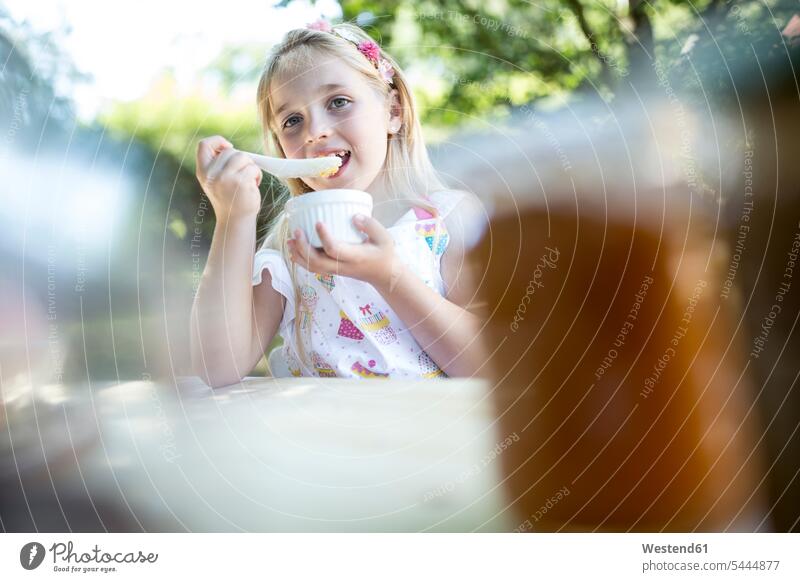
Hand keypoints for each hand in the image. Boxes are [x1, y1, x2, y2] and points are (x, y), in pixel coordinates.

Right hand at [195, 135, 262, 220]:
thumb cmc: (229, 199)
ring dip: (250, 166)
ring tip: (249, 179)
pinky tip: (253, 185)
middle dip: (241, 159)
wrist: (235, 220)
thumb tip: (229, 146)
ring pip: (243, 157)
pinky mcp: (241, 182)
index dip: (217, 141)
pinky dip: (257, 175)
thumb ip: (218, 164)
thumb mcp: (216, 180)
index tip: (228, 147)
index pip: (204, 145)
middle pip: (230, 151)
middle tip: (243, 173)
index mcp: (203, 172)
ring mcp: (226, 178)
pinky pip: (253, 168)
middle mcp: (212, 174)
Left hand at [287, 215, 404, 289]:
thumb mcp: (384, 238)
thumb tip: (354, 216)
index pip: (334, 249)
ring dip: (298, 254)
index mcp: (355, 257)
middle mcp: (342, 266)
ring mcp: (335, 270)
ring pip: (312, 267)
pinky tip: (293, 249)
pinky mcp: (332, 270)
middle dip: (303, 247)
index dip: (324, 237)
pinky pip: (313, 268)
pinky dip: (300, 259)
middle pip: (317, 262)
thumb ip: (371, 225)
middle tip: (296, 231)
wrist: (384, 275)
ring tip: (289, 239)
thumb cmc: (384, 253)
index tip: (318, 222)